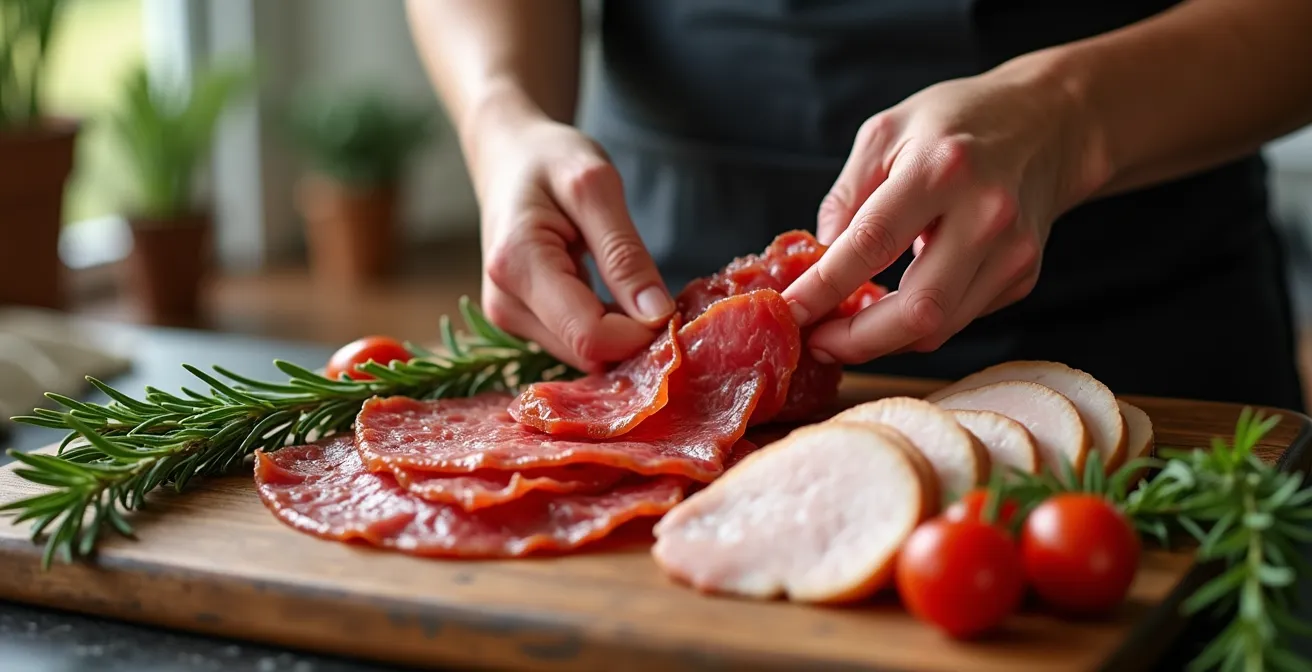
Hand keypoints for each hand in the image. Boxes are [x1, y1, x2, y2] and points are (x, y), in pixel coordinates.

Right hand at [468, 107, 674, 372]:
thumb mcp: (596, 186)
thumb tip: (656, 315)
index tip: (672, 305)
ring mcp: (509, 319)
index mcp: (518, 266)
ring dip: (621, 333)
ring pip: (584, 356)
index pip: (590, 336)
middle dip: (633, 335)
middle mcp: (505, 305)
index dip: (640, 333)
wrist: (508, 157)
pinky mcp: (521, 323)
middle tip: (659, 292)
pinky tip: (614, 297)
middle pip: (587, 353)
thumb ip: (624, 253)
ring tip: (633, 286)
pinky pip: (576, 344)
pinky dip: (606, 329)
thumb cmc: (550, 160)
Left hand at [782, 61, 1107, 362]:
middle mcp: (985, 212)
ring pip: (939, 327)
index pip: (871, 243)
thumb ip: (847, 196)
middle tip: (818, 342)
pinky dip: (917, 323)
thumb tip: (821, 262)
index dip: (823, 286)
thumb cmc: (956, 122)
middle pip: (917, 308)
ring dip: (883, 341)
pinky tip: (894, 306)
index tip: (789, 310)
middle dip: (857, 340)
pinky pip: (959, 318)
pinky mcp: (1024, 275)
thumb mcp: (886, 133)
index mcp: (941, 167)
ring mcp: (1012, 250)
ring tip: (845, 330)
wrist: (1051, 122)